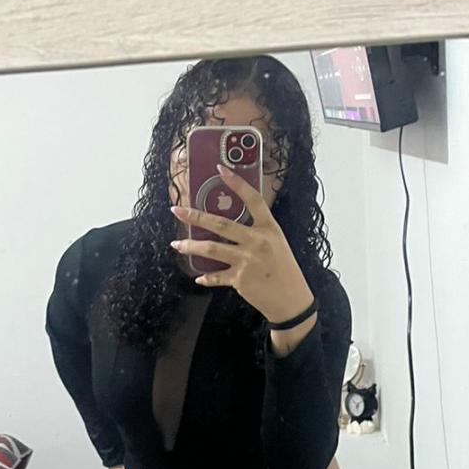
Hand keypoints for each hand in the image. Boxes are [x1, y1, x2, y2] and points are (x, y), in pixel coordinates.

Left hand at [168, 163, 313, 323]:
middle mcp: (257, 241)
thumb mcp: (277, 243)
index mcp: (269, 228)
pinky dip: (206, 277)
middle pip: (221, 225)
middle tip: (177, 210)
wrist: (292, 300)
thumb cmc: (285, 270)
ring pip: (211, 249)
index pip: (253, 200)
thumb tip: (232, 226)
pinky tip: (199, 277)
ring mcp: (247, 260)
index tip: (220, 169)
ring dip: (190, 246)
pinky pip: (216, 275)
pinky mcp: (240, 279)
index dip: (237, 183)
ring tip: (176, 244)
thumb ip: (258, 232)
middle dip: (196, 216)